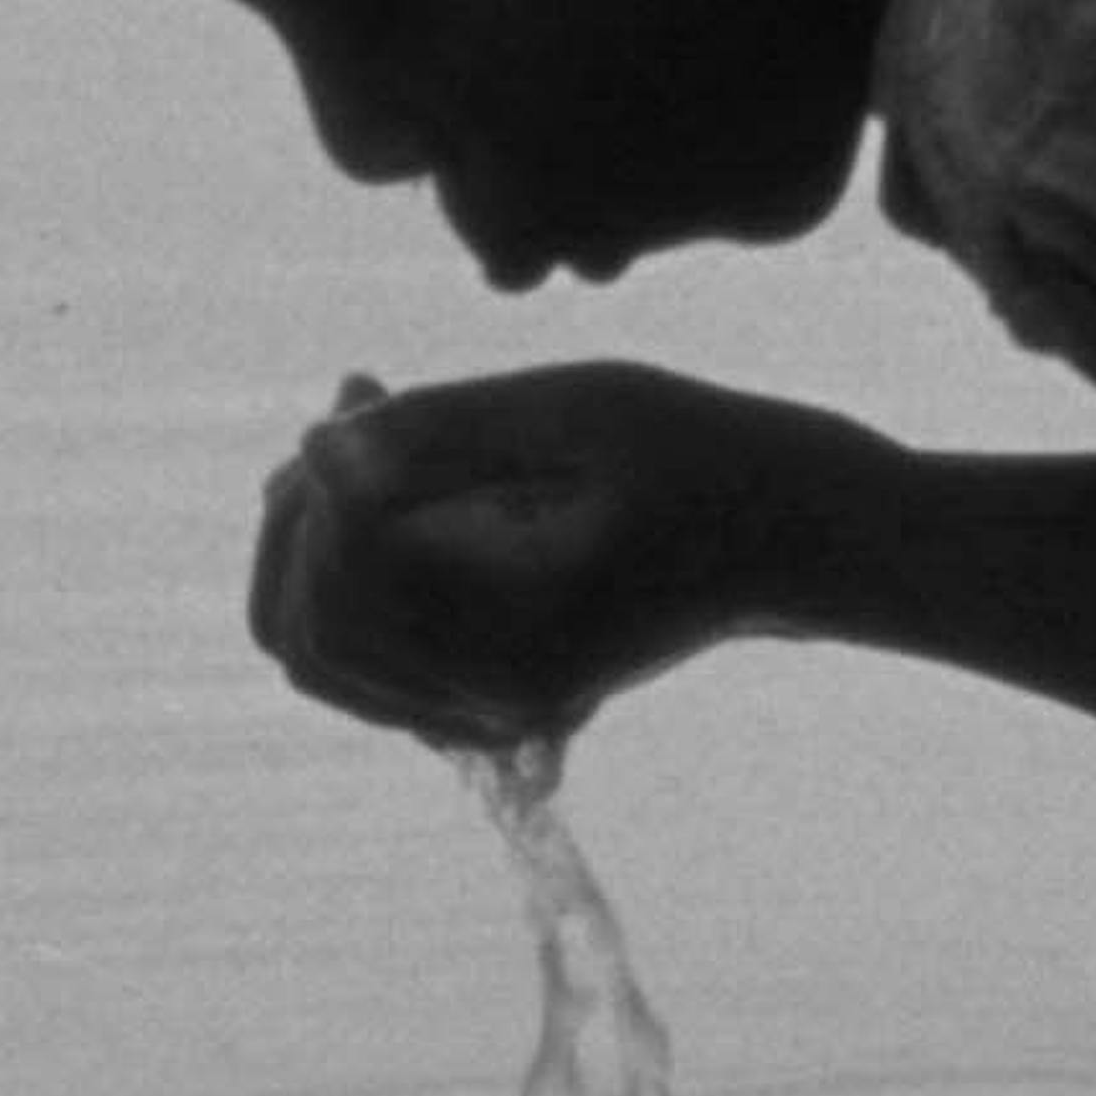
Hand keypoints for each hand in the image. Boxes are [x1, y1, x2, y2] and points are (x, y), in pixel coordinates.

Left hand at [249, 362, 847, 745]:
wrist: (797, 535)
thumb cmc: (706, 454)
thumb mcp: (579, 409)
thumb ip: (440, 429)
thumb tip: (314, 448)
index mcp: (520, 638)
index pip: (349, 576)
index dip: (327, 479)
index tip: (363, 387)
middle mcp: (494, 696)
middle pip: (309, 635)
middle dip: (298, 517)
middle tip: (356, 406)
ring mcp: (490, 707)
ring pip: (321, 655)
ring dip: (313, 545)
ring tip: (366, 437)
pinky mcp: (489, 692)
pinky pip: (364, 659)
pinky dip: (347, 574)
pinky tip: (390, 483)